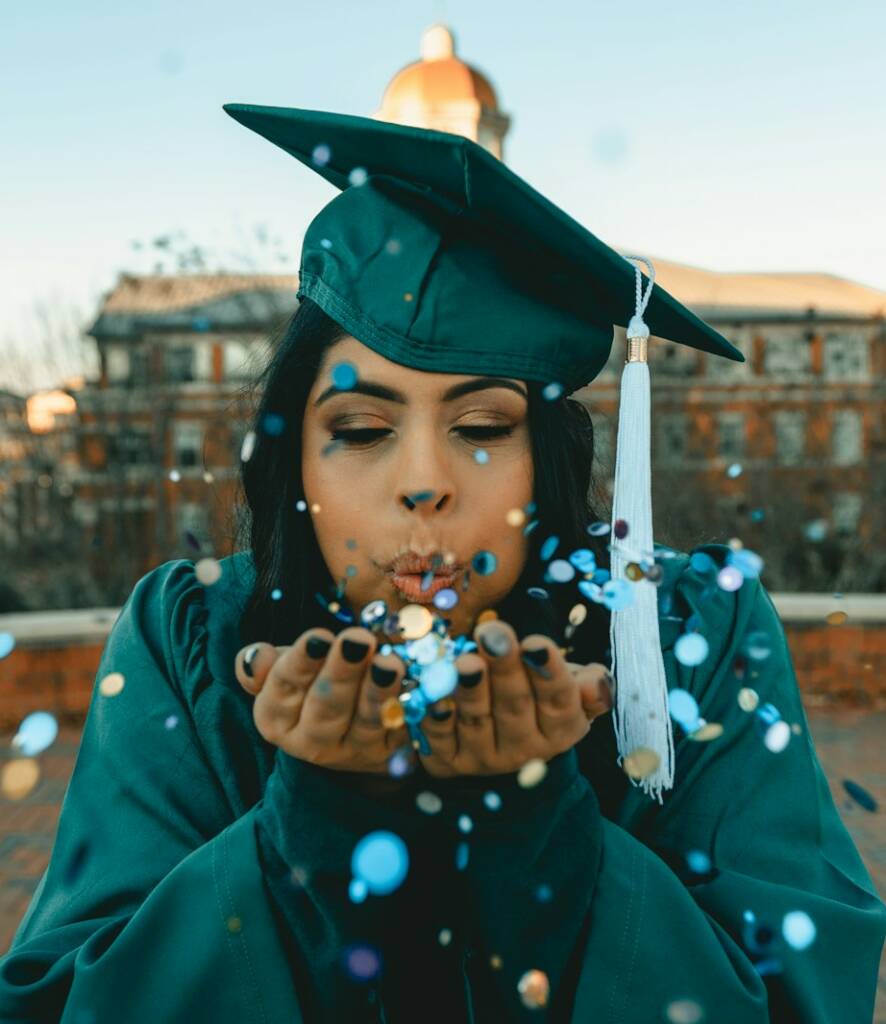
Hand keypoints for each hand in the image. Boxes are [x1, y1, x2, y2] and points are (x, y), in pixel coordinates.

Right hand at [234, 626, 409, 774]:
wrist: (347, 726)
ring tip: (389, 663)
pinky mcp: (391, 754)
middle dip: (342, 674)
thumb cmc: (310, 682)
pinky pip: (402, 729)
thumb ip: (263, 665)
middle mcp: (312, 743)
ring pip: (366, 722)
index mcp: (277, 720)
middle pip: (326, 709)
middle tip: (357, 640)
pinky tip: (418, 682)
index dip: (300, 664)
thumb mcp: (283, 671)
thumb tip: (256, 657)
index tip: (319, 636)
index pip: (283, 691)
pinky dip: (410, 706)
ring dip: (379, 692)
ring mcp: (354, 751)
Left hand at [419, 620, 612, 778]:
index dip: (548, 673)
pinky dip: (435, 715)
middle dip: (504, 668)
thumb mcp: (571, 689)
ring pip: (477, 720)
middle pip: (514, 706)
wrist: (499, 742)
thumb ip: (589, 686)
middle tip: (493, 635)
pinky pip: (439, 736)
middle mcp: (525, 749)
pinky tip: (431, 693)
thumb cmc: (539, 698)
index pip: (558, 700)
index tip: (536, 644)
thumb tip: (595, 684)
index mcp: (561, 729)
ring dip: (470, 690)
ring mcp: (484, 758)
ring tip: (465, 662)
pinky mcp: (448, 760)